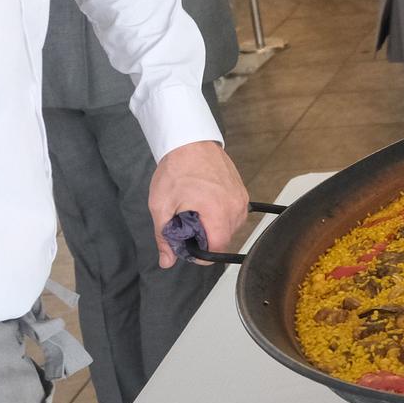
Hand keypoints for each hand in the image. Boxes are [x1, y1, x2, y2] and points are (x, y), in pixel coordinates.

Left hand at [148, 141, 248, 267]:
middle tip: (188, 228)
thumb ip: (164, 236)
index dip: (202, 255)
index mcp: (216, 211)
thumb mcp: (160, 205)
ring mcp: (241, 199)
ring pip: (232, 228)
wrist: (190, 141)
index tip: (189, 249)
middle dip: (207, 240)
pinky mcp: (242, 192)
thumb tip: (167, 261)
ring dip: (216, 228)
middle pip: (225, 239)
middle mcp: (234, 206)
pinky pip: (236, 214)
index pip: (218, 247)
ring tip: (197, 215)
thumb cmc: (175, 170)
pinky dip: (222, 216)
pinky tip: (207, 207)